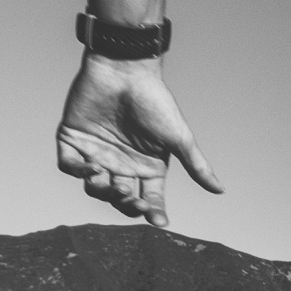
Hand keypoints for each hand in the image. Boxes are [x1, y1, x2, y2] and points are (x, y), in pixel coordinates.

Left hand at [56, 56, 222, 228]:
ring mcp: (96, 153)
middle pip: (120, 198)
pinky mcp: (73, 140)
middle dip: (125, 203)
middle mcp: (121, 163)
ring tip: (113, 184)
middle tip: (131, 198)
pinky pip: (69, 166)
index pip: (149, 198)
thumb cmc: (154, 100)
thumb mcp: (178, 137)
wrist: (124, 69)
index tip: (158, 221)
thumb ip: (196, 166)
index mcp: (147, 166)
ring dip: (102, 191)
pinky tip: (91, 168)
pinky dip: (78, 172)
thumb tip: (220, 190)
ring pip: (94, 186)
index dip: (153, 212)